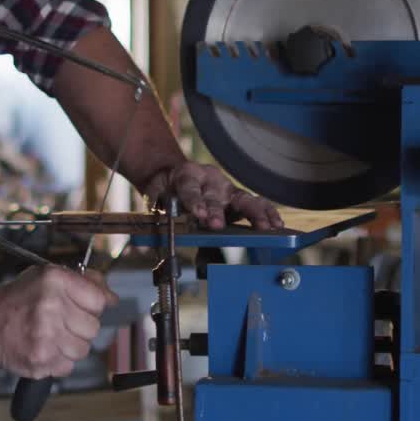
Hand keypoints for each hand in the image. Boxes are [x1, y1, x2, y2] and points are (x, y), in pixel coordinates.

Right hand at [0, 266, 117, 378]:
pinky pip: (68, 366)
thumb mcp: (48, 277)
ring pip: (83, 349)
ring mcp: (46, 336)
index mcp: (55, 282)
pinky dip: (59, 361)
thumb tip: (112, 298)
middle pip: (93, 327)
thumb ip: (84, 282)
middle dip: (80, 327)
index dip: (92, 306)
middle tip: (61, 322)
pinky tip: (44, 348)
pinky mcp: (40, 361)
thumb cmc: (18, 300)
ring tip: (51, 336)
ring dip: (71, 346)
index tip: (82, 307)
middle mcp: (52, 307)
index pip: (99, 300)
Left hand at [149, 162, 283, 230]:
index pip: (190, 188)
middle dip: (218, 211)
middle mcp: (210, 180)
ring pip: (243, 198)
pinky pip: (255, 204)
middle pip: (216, 196)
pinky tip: (276, 224)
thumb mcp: (154, 197)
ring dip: (255, 213)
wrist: (172, 174)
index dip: (194, 201)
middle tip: (219, 225)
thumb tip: (143, 246)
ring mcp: (226, 188)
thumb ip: (153, 217)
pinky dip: (266, 213)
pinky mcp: (238, 198)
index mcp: (187, 175)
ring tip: (266, 226)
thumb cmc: (165, 188)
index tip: (197, 214)